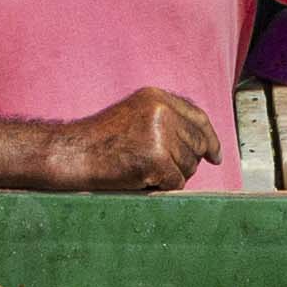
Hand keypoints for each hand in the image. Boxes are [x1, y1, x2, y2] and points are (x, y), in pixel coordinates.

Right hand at [38, 88, 221, 192]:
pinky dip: (161, 188)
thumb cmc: (98, 142)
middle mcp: (161, 111)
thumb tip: (203, 145)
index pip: (197, 117)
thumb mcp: (134, 118)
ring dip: (171, 176)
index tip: (215, 155)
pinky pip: (175, 183)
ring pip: (188, 166)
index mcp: (156, 97)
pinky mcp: (156, 159)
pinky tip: (140, 181)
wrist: (71, 154)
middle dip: (186, 162)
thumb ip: (165, 122)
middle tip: (163, 172)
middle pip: (197, 144)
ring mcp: (160, 134)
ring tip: (143, 172)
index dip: (210, 138)